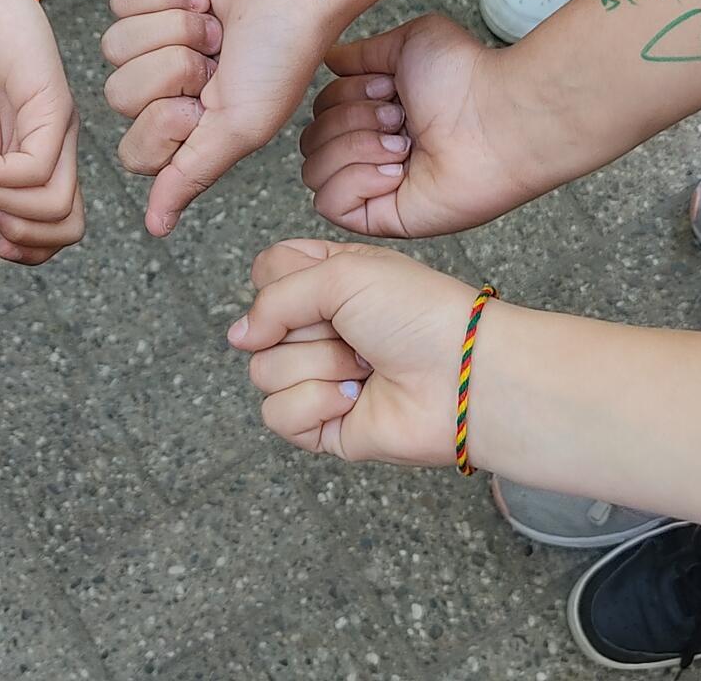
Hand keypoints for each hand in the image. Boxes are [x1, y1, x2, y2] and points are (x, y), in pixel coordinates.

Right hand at [0, 0, 84, 263]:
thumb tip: (0, 235)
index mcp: (37, 163)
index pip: (58, 231)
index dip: (28, 251)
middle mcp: (57, 150)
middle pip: (67, 228)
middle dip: (19, 238)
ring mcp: (59, 129)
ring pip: (55, 206)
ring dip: (4, 203)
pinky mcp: (54, 106)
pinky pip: (37, 168)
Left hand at [102, 0, 334, 234]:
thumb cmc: (284, 50)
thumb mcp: (242, 127)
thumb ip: (191, 175)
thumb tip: (156, 228)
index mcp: (190, 128)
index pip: (135, 152)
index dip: (165, 125)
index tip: (206, 104)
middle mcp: (169, 88)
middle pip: (119, 96)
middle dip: (173, 68)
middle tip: (217, 56)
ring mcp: (156, 38)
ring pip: (114, 46)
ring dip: (172, 28)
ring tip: (214, 24)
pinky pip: (120, 0)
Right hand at [226, 239, 478, 465]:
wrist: (463, 375)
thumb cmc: (418, 315)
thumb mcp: (343, 273)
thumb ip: (275, 297)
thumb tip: (237, 337)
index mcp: (326, 283)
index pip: (264, 275)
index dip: (279, 283)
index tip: (321, 286)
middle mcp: (320, 331)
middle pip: (258, 329)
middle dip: (307, 330)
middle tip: (355, 332)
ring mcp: (319, 379)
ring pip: (264, 373)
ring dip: (319, 367)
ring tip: (365, 367)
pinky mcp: (323, 425)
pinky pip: (279, 415)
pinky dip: (318, 404)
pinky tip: (357, 398)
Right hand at [303, 14, 552, 237]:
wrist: (499, 118)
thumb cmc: (466, 78)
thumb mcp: (407, 44)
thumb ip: (362, 52)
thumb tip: (330, 59)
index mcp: (375, 115)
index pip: (319, 111)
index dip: (344, 95)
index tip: (389, 89)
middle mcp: (371, 151)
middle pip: (310, 140)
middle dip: (349, 121)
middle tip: (398, 118)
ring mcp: (374, 187)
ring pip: (313, 171)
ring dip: (354, 148)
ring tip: (402, 145)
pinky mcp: (380, 218)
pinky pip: (329, 204)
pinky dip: (355, 180)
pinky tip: (395, 172)